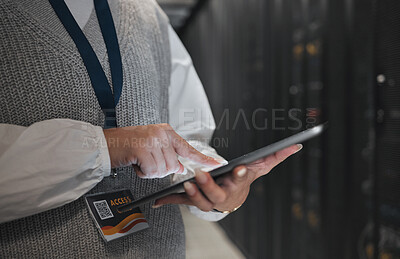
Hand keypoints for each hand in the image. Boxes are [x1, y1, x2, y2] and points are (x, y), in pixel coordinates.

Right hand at [103, 123, 220, 177]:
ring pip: (163, 170)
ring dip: (150, 171)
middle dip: (159, 169)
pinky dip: (142, 172)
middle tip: (145, 162)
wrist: (104, 143)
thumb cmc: (127, 145)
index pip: (188, 148)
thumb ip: (168, 154)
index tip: (218, 164)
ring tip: (139, 161)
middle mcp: (161, 134)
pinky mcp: (142, 149)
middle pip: (173, 165)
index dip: (203, 159)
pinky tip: (135, 163)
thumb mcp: (151, 146)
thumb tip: (180, 167)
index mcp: (166, 132)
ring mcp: (152, 140)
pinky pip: (151, 171)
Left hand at [153, 144, 302, 210]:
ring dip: (192, 195)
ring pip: (199, 201)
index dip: (242, 175)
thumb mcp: (259, 168)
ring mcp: (207, 201)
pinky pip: (181, 202)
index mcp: (238, 186)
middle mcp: (223, 196)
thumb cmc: (241, 181)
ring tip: (185, 184)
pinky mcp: (192, 200)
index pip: (242, 180)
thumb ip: (277, 157)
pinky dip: (170, 202)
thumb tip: (298, 146)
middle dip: (209, 186)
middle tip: (201, 174)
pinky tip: (158, 202)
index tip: (241, 167)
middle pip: (216, 194)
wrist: (231, 198)